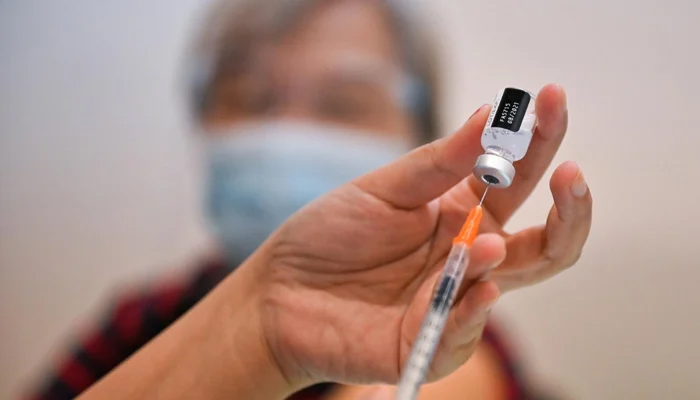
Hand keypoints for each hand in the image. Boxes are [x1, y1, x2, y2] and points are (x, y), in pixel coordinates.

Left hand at [254, 84, 591, 389]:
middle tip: (570, 176)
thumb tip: (489, 116)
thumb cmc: (328, 237)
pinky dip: (475, 309)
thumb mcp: (381, 191)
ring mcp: (455, 300)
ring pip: (513, 282)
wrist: (278, 293)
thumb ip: (437, 163)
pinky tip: (479, 286)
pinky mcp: (430, 343)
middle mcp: (468, 256)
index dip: (540, 140)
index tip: (552, 99)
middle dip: (570, 209)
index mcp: (459, 213)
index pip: (516, 178)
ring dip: (506, 256)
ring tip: (482, 241)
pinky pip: (465, 329)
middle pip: (544, 242)